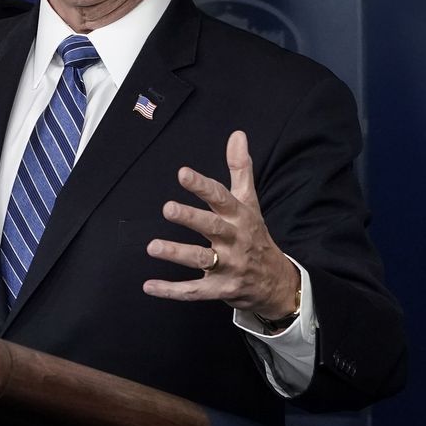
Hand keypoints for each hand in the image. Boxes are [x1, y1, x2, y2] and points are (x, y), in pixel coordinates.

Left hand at [142, 130, 300, 321]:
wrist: (276, 282)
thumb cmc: (255, 235)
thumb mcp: (250, 202)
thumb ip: (240, 169)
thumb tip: (237, 134)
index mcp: (240, 217)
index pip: (221, 198)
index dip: (202, 186)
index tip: (183, 173)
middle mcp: (235, 241)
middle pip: (212, 227)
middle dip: (191, 218)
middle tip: (167, 208)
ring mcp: (229, 267)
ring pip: (202, 260)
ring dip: (177, 253)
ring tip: (152, 247)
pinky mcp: (220, 290)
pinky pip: (194, 291)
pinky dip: (171, 290)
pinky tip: (149, 286)